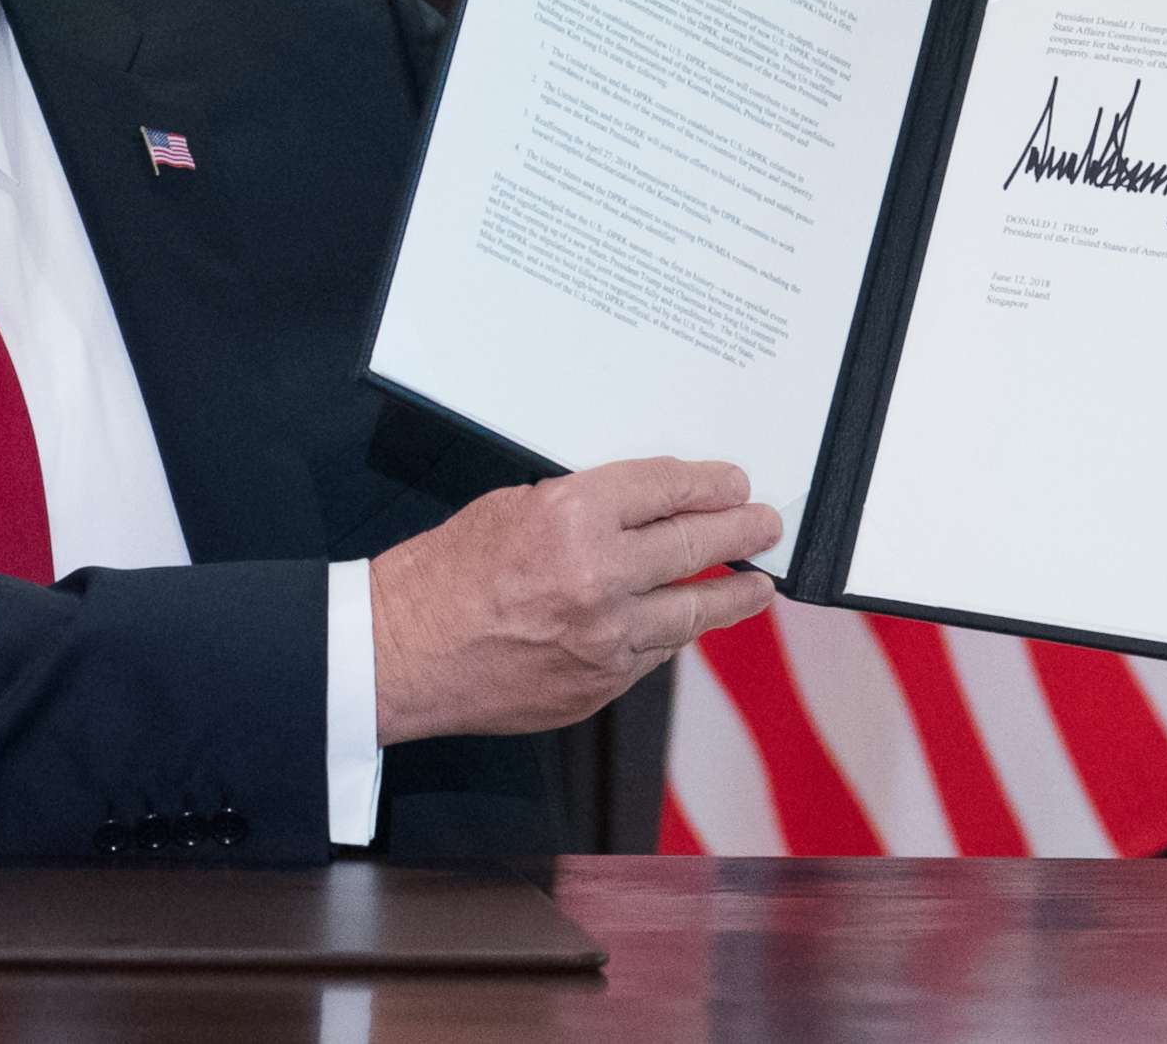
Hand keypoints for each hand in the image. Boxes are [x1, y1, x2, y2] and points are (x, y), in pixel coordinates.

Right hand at [368, 457, 780, 745]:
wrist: (401, 654)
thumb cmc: (442, 574)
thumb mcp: (510, 507)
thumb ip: (580, 507)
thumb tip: (639, 509)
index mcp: (572, 517)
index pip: (665, 490)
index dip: (708, 484)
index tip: (734, 484)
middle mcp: (598, 576)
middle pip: (693, 544)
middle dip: (739, 531)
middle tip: (765, 524)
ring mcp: (605, 638)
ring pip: (692, 611)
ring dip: (732, 594)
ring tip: (758, 585)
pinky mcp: (600, 683)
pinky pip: (655, 653)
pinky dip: (675, 633)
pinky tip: (689, 622)